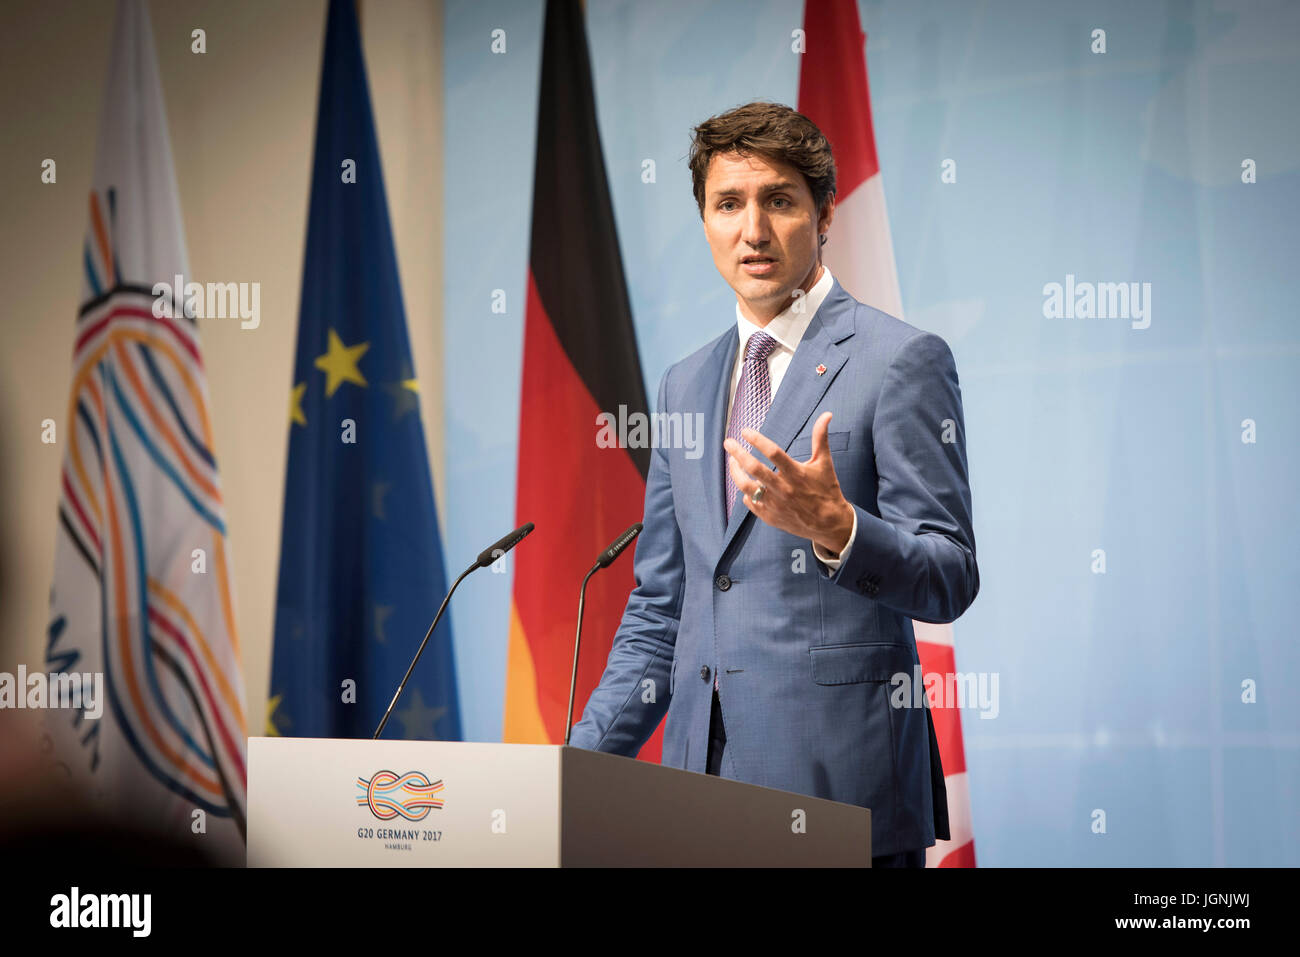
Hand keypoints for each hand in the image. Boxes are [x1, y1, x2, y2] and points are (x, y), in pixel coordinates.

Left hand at [724, 411, 854, 554]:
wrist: (829, 523)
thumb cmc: (826, 489)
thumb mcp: (824, 463)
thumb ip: (820, 437)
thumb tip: (826, 414)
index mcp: (796, 473)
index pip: (773, 452)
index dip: (757, 440)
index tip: (745, 431)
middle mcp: (784, 489)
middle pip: (754, 469)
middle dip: (737, 453)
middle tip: (728, 443)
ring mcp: (775, 504)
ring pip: (746, 487)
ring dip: (736, 472)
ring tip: (732, 462)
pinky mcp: (770, 516)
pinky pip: (751, 502)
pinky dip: (746, 493)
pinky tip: (746, 484)